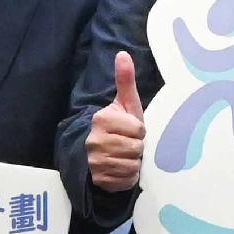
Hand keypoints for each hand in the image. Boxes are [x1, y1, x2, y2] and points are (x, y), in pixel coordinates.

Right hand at [86, 52, 147, 192]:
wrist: (102, 154)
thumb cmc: (120, 126)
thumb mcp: (125, 104)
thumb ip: (125, 80)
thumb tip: (123, 54)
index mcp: (101, 119)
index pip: (138, 129)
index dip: (139, 131)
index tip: (130, 130)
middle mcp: (94, 140)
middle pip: (136, 148)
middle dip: (137, 148)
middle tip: (128, 145)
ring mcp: (95, 162)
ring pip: (132, 164)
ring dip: (133, 162)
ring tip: (124, 156)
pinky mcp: (99, 179)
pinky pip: (126, 179)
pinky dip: (128, 176)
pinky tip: (121, 169)